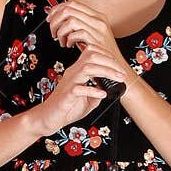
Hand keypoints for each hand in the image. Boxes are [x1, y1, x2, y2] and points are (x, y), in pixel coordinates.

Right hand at [29, 4, 131, 137]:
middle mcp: (73, 73)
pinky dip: (93, 90)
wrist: (49, 118)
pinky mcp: (66, 95)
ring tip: (118, 79)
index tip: (119, 66)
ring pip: (87, 68)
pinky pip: (79, 89)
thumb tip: (110, 90)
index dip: (108, 56)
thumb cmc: (66, 108)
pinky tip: (102, 94)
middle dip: (110, 62)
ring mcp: (69, 83)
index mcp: (77, 71)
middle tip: (122, 73)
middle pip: (91, 55)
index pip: (92, 52)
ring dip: (106, 72)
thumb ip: (98, 92)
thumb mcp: (88, 99)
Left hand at [46, 2, 128, 84]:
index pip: (72, 3)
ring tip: (61, 40)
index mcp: (97, 16)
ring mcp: (97, 29)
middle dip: (55, 20)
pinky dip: (68, 39)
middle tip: (53, 31)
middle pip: (68, 9)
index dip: (57, 9)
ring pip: (70, 20)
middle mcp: (98, 20)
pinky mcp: (95, 40)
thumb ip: (81, 25)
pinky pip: (76, 33)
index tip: (50, 18)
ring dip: (60, 30)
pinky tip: (68, 45)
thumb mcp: (93, 34)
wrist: (116, 66)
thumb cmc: (103, 53)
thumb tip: (62, 21)